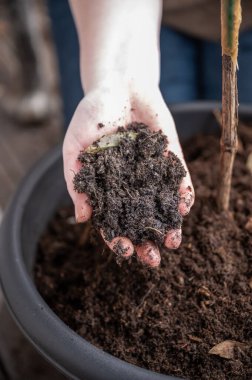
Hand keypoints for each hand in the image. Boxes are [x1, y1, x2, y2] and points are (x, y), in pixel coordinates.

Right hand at [63, 83, 193, 266]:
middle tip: (152, 259)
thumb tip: (82, 219)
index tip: (123, 251)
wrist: (119, 84)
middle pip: (139, 220)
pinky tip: (184, 208)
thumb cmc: (91, 115)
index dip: (117, 238)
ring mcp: (153, 173)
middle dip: (146, 241)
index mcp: (108, 187)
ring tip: (172, 242)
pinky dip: (183, 195)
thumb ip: (77, 182)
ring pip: (161, 206)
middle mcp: (131, 185)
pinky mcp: (171, 158)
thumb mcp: (75, 147)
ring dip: (168, 225)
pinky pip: (179, 180)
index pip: (112, 220)